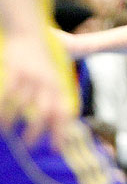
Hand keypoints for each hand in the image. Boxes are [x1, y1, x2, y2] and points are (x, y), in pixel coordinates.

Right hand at [0, 33, 72, 147]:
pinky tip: (0, 119)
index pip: (63, 114)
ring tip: (7, 132)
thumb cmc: (41, 61)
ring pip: (25, 104)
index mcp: (59, 88)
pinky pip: (9, 93)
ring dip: (15, 120)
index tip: (55, 150)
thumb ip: (54, 98)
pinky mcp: (16, 70)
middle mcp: (48, 84)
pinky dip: (3, 107)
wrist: (28, 34)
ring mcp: (32, 77)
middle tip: (28, 145)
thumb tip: (53, 121)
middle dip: (37, 131)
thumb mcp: (54, 79)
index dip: (61, 133)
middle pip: (46, 112)